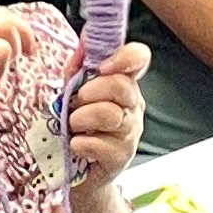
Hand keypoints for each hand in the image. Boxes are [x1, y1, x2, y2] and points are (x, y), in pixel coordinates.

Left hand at [62, 46, 150, 187]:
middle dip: (90, 92)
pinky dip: (81, 143)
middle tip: (75, 103)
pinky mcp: (121, 156)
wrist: (79, 172)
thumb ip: (78, 68)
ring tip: (73, 125)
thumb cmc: (79, 128)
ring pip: (111, 115)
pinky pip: (101, 144)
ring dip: (81, 118)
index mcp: (124, 83)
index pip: (139, 58)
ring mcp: (131, 132)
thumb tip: (85, 40)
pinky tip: (76, 145)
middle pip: (122, 86)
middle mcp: (133, 106)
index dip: (124, 56)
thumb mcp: (74, 93)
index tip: (102, 66)